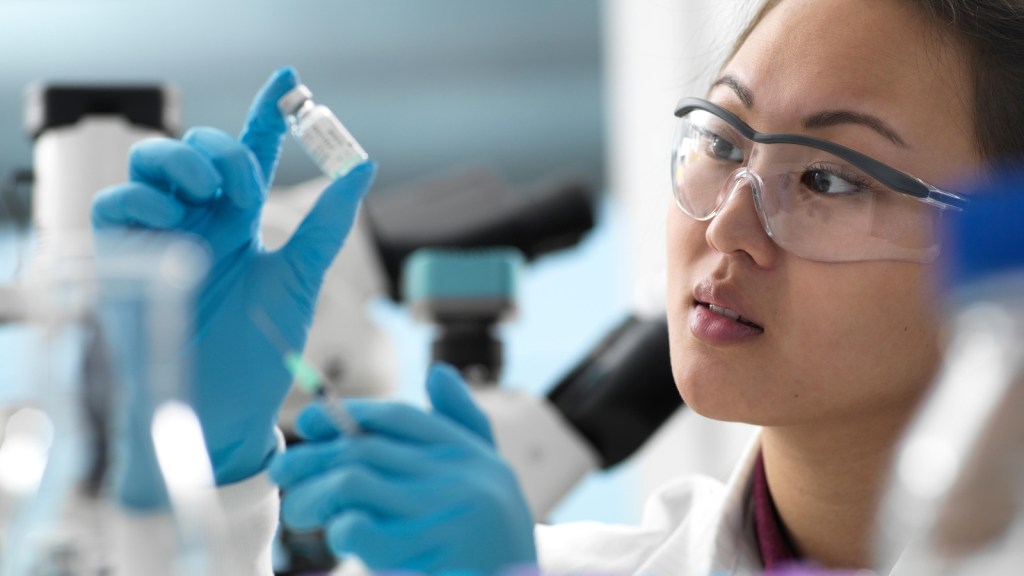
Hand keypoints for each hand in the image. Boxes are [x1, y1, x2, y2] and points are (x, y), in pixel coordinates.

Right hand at [91, 67, 377, 484]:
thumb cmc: (262, 352)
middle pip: (197, 148)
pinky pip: (115, 203)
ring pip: (152, 162)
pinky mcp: (126, 260)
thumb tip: (365, 166)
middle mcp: (199, 222)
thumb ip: (325, 224)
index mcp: (241, 223)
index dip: (267, 115)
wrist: (225, 410)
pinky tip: (170, 217)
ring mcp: (161, 237)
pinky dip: (141, 198)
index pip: (250, 157)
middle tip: (244, 182)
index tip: (291, 80)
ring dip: (180, 161)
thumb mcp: (301, 279)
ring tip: (206, 192)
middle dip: (222, 149)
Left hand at [269, 363, 536, 574]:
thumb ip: (464, 423)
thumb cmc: (497, 537)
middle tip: (283, 472)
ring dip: (313, 494)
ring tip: (298, 511)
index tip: (308, 423)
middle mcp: (456, 476)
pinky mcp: (423, 553)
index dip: (347, 414)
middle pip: (364, 447)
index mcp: (469, 453)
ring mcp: (440, 514)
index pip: (397, 417)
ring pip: (351, 480)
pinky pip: (359, 528)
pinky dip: (338, 528)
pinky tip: (336, 535)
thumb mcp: (490, 476)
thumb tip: (439, 372)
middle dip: (313, 457)